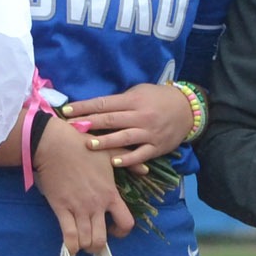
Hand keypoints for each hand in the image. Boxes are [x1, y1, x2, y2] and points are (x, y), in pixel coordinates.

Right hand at [31, 118, 134, 253]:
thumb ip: (129, 162)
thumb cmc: (82, 147)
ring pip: (86, 241)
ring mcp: (78, 208)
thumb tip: (145, 170)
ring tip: (82, 243)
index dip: (122, 232)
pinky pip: (68, 236)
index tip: (114, 230)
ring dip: (85, 247)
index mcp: (110, 194)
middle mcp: (96, 205)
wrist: (54, 145)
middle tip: (94, 241)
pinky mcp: (61, 208)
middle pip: (102, 239)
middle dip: (98, 246)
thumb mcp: (111, 151)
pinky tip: (70, 248)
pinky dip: (70, 247)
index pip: (126, 223)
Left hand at [58, 83, 190, 168]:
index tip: (67, 111)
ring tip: (89, 145)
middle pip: (112, 119)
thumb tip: (93, 108)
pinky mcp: (157, 147)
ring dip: (106, 141)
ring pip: (125, 137)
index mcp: (134, 100)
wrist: (188, 109)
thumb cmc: (158, 98)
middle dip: (90, 123)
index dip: (85, 107)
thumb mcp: (140, 92)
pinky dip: (128, 159)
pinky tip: (114, 162)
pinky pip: (141, 154)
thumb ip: (120, 101)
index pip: (105, 103)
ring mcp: (150, 133)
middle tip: (71, 128)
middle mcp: (141, 116)